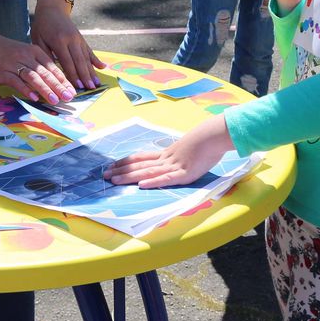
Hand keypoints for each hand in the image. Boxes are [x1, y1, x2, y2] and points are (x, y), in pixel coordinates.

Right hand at [0, 32, 78, 104]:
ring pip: (33, 77)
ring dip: (45, 89)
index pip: (52, 67)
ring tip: (55, 100)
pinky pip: (16, 82)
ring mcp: (14, 64)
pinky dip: (26, 89)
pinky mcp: (3, 72)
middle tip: (68, 97)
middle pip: (45, 73)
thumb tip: (56, 83)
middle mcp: (26, 56)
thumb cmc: (9, 51)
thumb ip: (39, 65)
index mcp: (35, 51)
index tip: (73, 91)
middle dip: (58, 86)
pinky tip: (34, 97)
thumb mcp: (27, 53)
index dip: (63, 80)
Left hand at [30, 0, 105, 89]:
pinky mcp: (82, 38)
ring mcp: (78, 39)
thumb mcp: (38, 39)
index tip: (78, 87)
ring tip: (97, 84)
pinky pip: (90, 51)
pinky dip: (96, 60)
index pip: (67, 61)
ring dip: (92, 72)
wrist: (52, 8)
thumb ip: (45, 54)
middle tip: (91, 89)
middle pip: (80, 61)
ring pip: (86, 57)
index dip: (73, 75)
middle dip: (85, 76)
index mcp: (59, 41)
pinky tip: (103, 67)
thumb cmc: (42, 26)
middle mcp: (71, 40)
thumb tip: (52, 71)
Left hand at [104, 115, 232, 187]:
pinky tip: (142, 185)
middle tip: (105, 175)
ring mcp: (174, 166)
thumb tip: (174, 158)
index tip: (113, 165)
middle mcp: (166, 159)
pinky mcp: (184, 174)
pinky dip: (153, 182)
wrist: (213, 135)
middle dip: (121, 171)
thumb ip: (178, 154)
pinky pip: (166, 179)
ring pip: (148, 172)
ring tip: (115, 181)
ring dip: (130, 177)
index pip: (141, 157)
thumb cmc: (204, 141)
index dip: (126, 162)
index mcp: (166, 153)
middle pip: (140, 165)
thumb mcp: (187, 148)